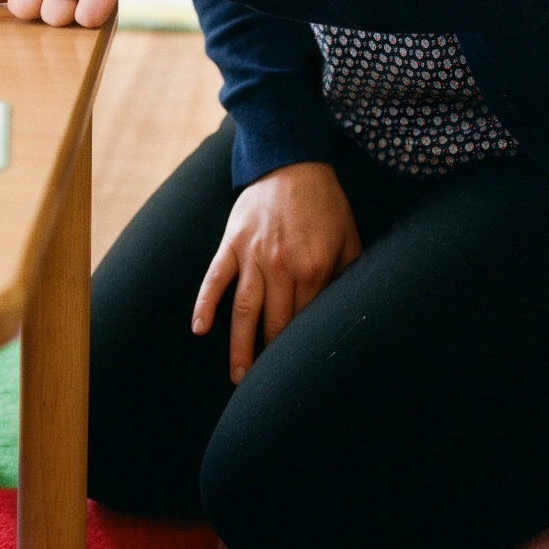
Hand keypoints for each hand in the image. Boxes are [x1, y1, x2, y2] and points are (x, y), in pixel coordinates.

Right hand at [192, 161, 362, 383]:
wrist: (293, 161)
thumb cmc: (325, 204)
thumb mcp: (349, 239)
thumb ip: (348, 276)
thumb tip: (346, 313)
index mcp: (314, 268)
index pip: (306, 321)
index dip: (301, 349)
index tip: (299, 373)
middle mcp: (282, 266)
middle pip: (274, 323)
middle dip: (271, 358)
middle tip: (266, 388)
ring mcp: (253, 255)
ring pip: (244, 311)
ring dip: (239, 346)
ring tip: (238, 376)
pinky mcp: (231, 243)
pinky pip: (215, 278)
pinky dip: (205, 304)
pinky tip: (199, 329)